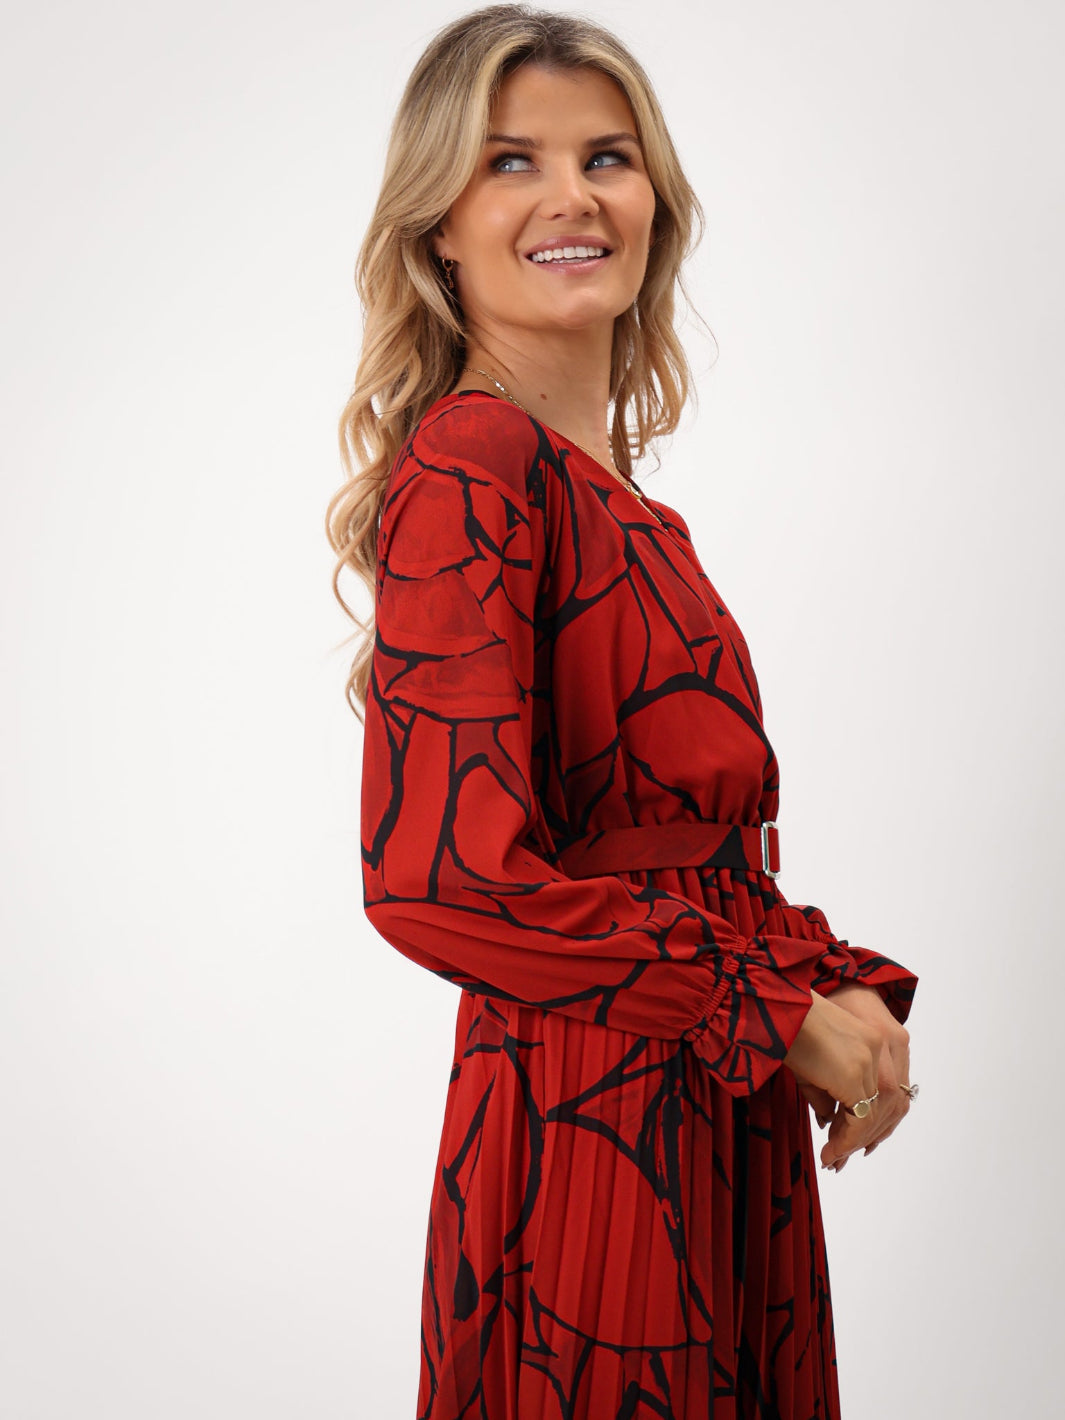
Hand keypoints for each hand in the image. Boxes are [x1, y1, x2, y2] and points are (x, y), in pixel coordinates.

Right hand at [784, 988, 908, 1170]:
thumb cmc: (787, 1027)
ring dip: (854, 1140)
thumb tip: (833, 1121)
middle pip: (886, 1105)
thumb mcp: (814, 1062)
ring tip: (832, 1156)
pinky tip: (830, 1150)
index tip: (847, 1140)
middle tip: (840, 1156)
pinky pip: (860, 1119)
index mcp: (874, 1038)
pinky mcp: (854, 1076)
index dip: (869, 1120)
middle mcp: (881, 1047)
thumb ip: (829, 1092)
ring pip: (875, 1115)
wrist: (776, 1008)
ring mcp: (870, 1061)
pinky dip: (847, 1140)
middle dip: (864, 1135)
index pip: (883, 1090)